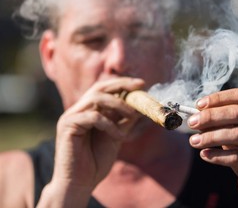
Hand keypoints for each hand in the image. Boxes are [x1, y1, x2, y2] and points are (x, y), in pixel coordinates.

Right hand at [40, 77, 143, 205]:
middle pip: (99, 88)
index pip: (104, 90)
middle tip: (139, 86)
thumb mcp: (116, 136)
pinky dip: (110, 125)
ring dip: (118, 104)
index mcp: (88, 111)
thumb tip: (140, 107)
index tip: (141, 84)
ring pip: (96, 98)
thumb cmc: (96, 160)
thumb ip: (123, 121)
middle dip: (121, 85)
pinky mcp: (67, 125)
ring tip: (133, 115)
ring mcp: (71, 116)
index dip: (122, 84)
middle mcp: (78, 110)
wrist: (81, 182)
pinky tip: (120, 137)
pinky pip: (93, 117)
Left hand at [188, 88, 237, 207]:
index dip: (218, 98)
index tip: (198, 105)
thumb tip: (196, 116)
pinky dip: (217, 155)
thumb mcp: (234, 133)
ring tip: (193, 141)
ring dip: (210, 137)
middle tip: (191, 123)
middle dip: (211, 117)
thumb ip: (220, 122)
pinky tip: (204, 155)